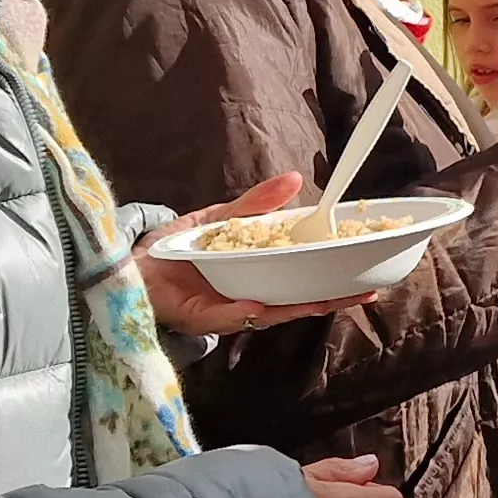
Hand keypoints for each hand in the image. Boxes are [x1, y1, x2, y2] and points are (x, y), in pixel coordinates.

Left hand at [141, 174, 374, 334]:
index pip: (304, 278)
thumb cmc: (174, 248)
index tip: (369, 276)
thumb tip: (297, 179)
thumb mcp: (219, 217)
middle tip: (366, 292)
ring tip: (326, 302)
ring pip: (270, 313)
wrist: (128, 266)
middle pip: (299, 301)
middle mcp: (249, 295)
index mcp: (259, 272)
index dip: (336, 277)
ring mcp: (226, 309)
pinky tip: (258, 305)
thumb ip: (256, 203)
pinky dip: (241, 312)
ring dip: (298, 308)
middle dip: (332, 299)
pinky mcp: (198, 318)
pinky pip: (223, 317)